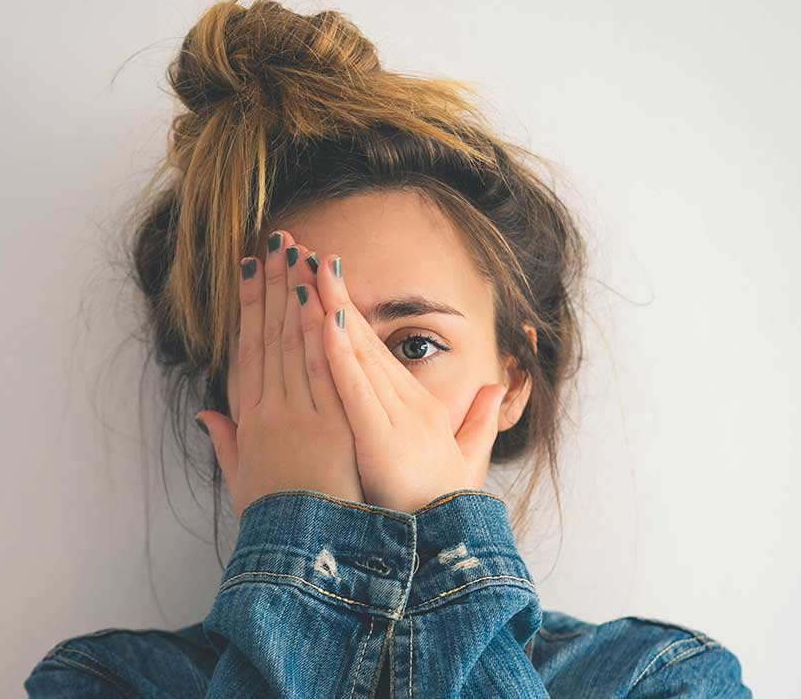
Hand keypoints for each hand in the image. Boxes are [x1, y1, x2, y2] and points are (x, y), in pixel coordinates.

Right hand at [195, 230, 364, 518]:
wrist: (300, 554)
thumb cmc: (277, 521)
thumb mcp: (243, 482)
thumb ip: (226, 444)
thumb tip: (207, 414)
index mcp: (251, 421)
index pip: (249, 350)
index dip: (249, 307)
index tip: (251, 269)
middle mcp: (269, 411)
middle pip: (269, 336)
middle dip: (272, 285)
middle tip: (276, 239)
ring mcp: (297, 417)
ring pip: (293, 347)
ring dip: (295, 297)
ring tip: (297, 253)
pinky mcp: (326, 428)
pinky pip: (322, 376)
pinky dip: (320, 338)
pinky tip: (320, 303)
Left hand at [312, 253, 508, 513]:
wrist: (449, 551)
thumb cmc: (442, 508)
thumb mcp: (465, 459)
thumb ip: (479, 421)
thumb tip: (500, 388)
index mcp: (411, 405)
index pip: (370, 347)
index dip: (343, 308)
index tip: (319, 275)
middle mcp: (403, 402)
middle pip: (358, 337)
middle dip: (328, 290)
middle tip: (299, 249)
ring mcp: (393, 417)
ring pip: (355, 352)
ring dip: (328, 306)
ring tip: (306, 265)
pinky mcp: (381, 438)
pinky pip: (354, 387)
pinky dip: (339, 352)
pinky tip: (323, 321)